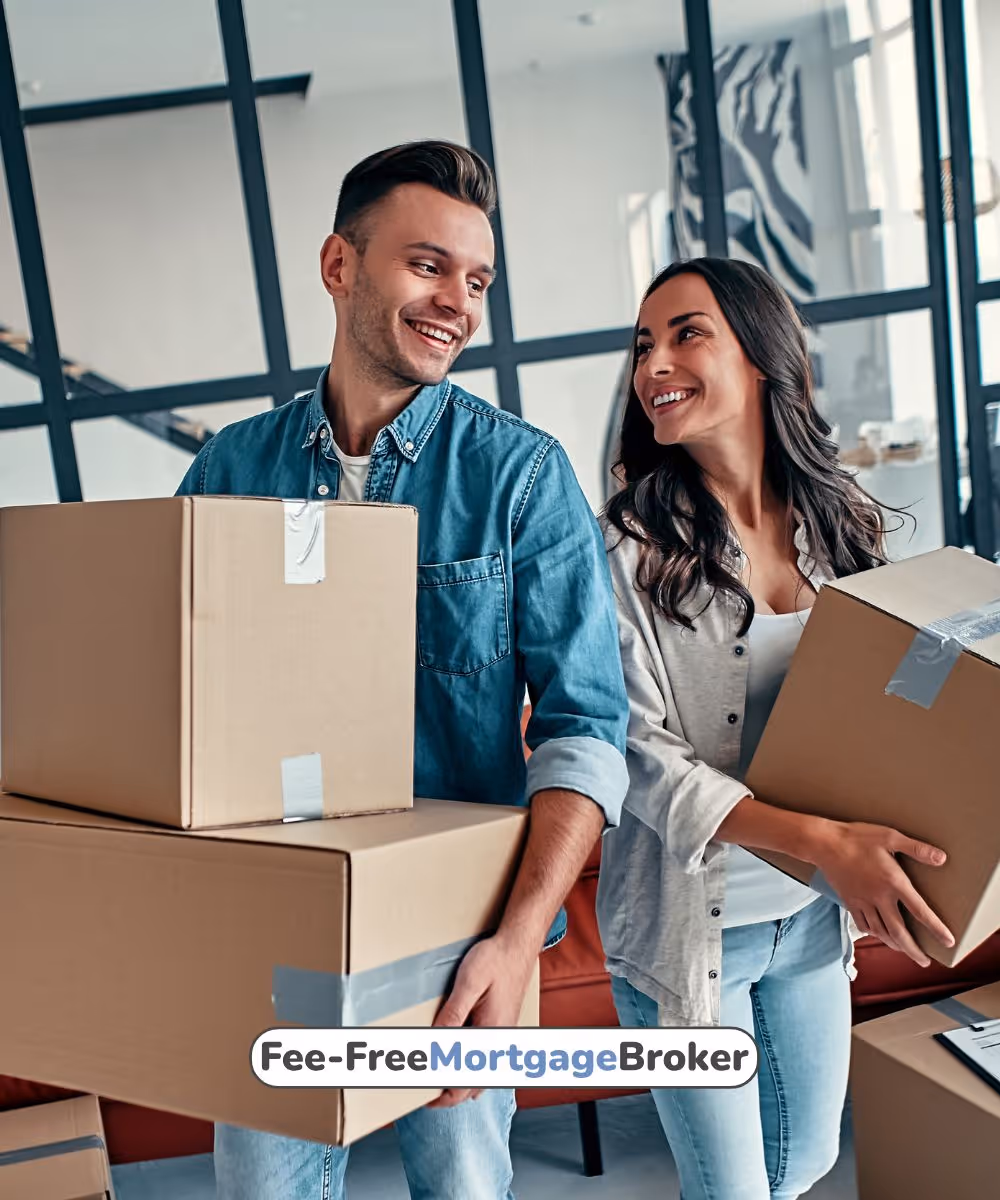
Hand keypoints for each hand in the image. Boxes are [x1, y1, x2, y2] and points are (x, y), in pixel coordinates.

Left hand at [426, 932, 536, 1108]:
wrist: (519, 944)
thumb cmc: (495, 959)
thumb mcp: (469, 982)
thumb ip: (453, 1015)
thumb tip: (435, 1044)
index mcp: (491, 1035)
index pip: (465, 1083)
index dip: (442, 1095)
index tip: (421, 1092)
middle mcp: (500, 1042)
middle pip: (473, 1087)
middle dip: (449, 1093)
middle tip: (424, 1087)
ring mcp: (504, 1037)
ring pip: (482, 1077)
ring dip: (461, 1083)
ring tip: (437, 1076)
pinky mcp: (503, 1028)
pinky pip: (487, 1062)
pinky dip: (471, 1069)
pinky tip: (457, 1058)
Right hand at [812, 821, 953, 966]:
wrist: (824, 843)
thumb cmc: (857, 837)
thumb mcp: (890, 836)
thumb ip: (917, 849)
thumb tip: (941, 858)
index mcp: (893, 882)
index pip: (920, 911)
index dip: (936, 928)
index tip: (947, 941)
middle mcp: (879, 897)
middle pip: (899, 932)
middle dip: (913, 950)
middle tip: (924, 962)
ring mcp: (863, 902)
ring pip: (881, 932)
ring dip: (895, 945)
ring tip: (905, 951)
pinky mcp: (849, 901)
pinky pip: (862, 924)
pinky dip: (873, 933)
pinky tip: (878, 935)